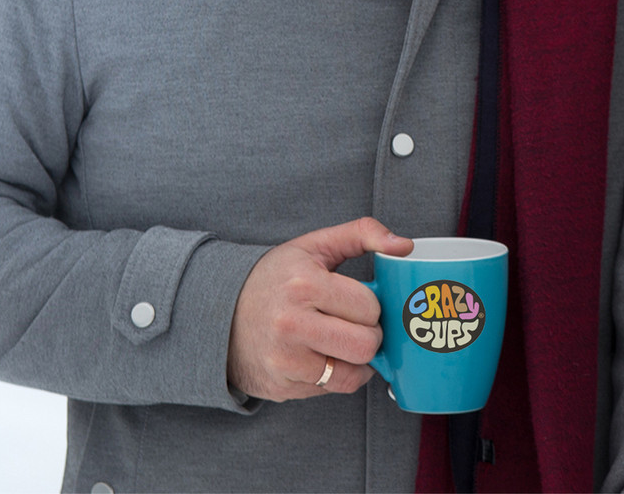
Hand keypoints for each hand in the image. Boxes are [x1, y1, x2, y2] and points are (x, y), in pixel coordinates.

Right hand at [227, 217, 411, 400]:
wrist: (219, 313)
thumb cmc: (276, 276)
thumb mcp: (315, 245)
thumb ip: (363, 233)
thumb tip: (404, 246)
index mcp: (304, 285)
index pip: (368, 307)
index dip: (371, 305)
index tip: (359, 301)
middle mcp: (292, 325)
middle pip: (365, 345)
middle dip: (370, 335)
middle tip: (357, 324)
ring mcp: (285, 361)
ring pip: (352, 374)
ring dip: (357, 360)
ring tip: (344, 341)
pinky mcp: (281, 388)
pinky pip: (330, 389)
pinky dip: (336, 376)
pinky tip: (324, 356)